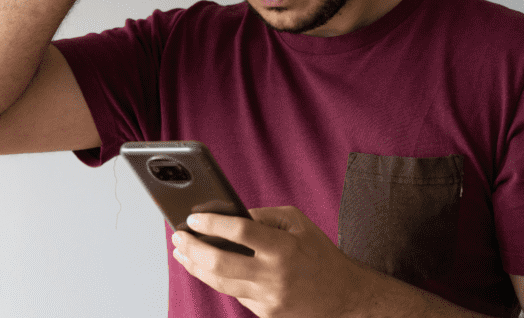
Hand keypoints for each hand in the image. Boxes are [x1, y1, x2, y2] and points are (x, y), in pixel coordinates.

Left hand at [171, 206, 367, 317]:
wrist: (345, 296)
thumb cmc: (318, 253)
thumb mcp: (297, 223)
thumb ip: (263, 216)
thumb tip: (228, 215)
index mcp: (283, 247)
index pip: (239, 231)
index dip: (211, 223)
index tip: (192, 218)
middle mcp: (274, 275)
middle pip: (220, 263)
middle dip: (192, 249)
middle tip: (178, 236)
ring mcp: (269, 298)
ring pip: (220, 283)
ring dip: (195, 266)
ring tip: (182, 253)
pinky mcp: (267, 314)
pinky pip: (235, 294)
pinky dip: (219, 280)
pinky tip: (206, 268)